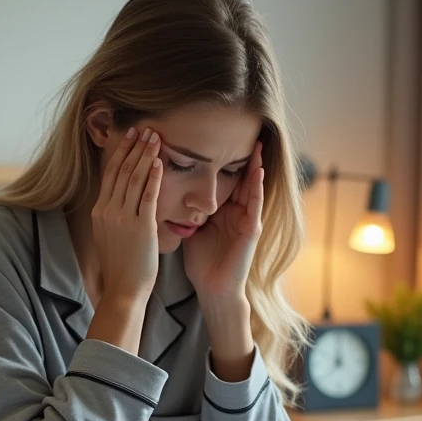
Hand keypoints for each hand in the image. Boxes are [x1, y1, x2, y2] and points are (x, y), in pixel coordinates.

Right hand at [92, 127, 163, 305]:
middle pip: (121, 171)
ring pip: (134, 179)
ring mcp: (123, 219)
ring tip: (155, 137)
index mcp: (100, 211)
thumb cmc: (122, 266)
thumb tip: (123, 200)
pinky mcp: (140, 228)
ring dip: (145, 155)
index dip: (121, 152)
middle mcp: (108, 211)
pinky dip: (153, 177)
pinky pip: (147, 196)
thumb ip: (115, 215)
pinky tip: (159, 162)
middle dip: (135, 147)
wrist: (123, 290)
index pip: (110, 174)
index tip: (130, 136)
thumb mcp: (111, 235)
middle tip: (146, 128)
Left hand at [184, 140, 264, 302]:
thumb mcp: (192, 229)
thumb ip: (186, 210)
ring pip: (251, 187)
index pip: (223, 180)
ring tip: (257, 144)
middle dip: (242, 157)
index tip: (216, 139)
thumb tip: (163, 192)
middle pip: (240, 178)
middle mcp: (237, 212)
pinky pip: (256, 204)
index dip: (221, 160)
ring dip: (255, 166)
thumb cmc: (202, 263)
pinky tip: (258, 171)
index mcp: (222, 211)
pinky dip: (258, 187)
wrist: (213, 289)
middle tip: (245, 132)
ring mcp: (246, 219)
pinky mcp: (252, 229)